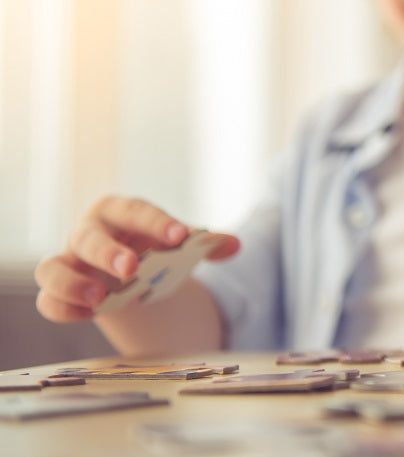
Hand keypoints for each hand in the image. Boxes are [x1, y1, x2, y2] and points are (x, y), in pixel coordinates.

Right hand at [35, 195, 238, 321]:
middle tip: (132, 269)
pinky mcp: (58, 291)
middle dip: (109, 251)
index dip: (157, 222)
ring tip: (101, 298)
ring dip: (72, 283)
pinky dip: (62, 308)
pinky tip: (87, 315)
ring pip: (51, 268)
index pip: (135, 210)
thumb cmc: (153, 247)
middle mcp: (87, 233)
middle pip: (89, 237)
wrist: (131, 269)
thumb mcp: (177, 243)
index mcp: (119, 212)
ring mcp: (68, 263)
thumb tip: (234, 244)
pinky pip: (47, 301)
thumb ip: (206, 244)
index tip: (180, 236)